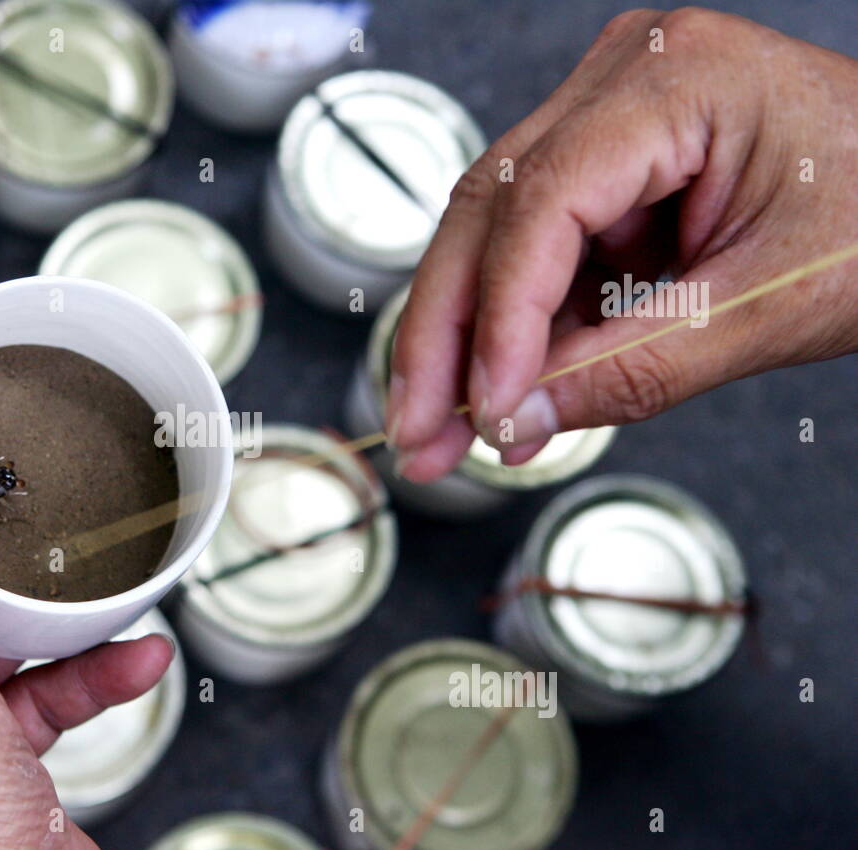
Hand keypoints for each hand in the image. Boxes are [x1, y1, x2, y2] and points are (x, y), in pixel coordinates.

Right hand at [386, 7, 857, 478]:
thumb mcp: (771, 307)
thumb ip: (635, 367)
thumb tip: (515, 420)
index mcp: (675, 80)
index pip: (542, 204)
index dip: (498, 319)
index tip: (482, 411)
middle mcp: (623, 83)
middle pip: (487, 215)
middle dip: (444, 337)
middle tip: (415, 433)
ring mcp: (608, 122)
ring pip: (494, 239)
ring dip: (467, 343)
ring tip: (449, 433)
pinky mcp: (609, 172)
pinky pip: (538, 255)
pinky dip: (521, 331)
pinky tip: (510, 394)